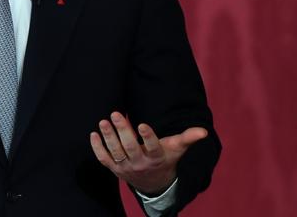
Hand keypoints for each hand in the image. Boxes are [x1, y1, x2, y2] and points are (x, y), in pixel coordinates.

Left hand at [89, 112, 206, 194]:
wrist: (153, 183)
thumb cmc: (165, 158)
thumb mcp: (177, 149)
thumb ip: (188, 138)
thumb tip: (203, 131)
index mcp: (156, 157)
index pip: (152, 147)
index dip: (148, 137)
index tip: (142, 124)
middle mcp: (140, 163)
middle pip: (130, 148)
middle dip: (122, 131)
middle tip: (115, 113)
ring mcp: (126, 167)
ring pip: (115, 153)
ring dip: (108, 137)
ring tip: (103, 121)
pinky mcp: (114, 169)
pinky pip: (104, 159)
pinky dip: (97, 148)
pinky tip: (93, 134)